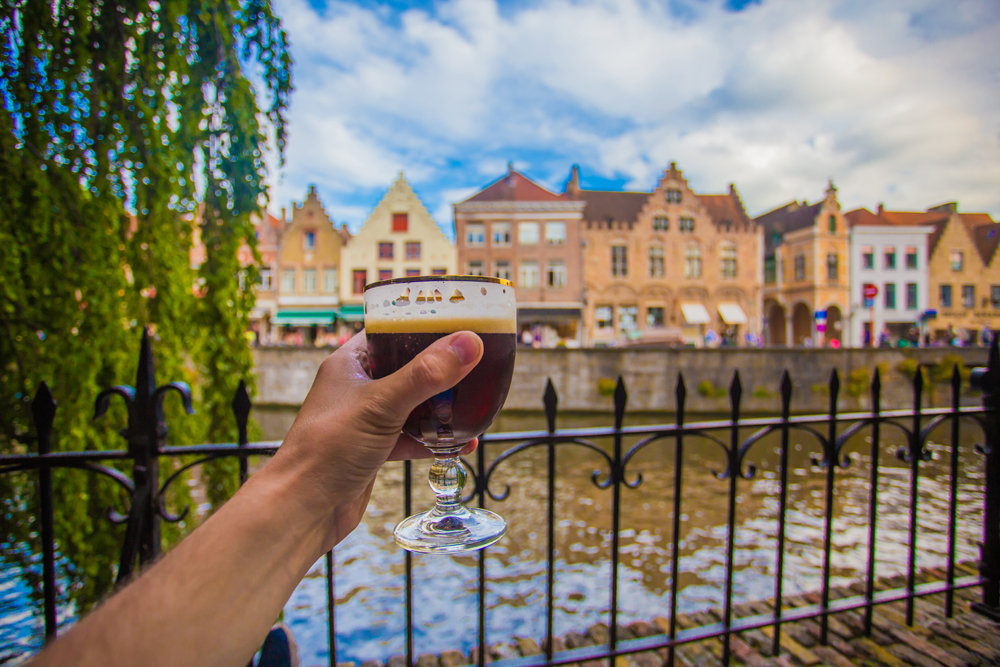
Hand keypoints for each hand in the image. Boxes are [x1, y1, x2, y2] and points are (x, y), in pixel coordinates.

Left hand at [262, 329, 483, 555]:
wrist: (304, 510)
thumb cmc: (326, 451)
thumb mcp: (381, 405)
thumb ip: (426, 375)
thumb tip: (468, 344)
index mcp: (350, 363)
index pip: (389, 330)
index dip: (421, 324)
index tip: (458, 320)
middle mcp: (358, 387)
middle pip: (407, 367)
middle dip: (440, 368)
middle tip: (475, 361)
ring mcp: (367, 419)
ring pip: (412, 403)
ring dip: (441, 405)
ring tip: (474, 401)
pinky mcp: (375, 449)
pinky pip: (412, 436)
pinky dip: (435, 439)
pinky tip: (462, 442)